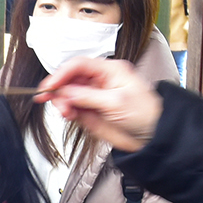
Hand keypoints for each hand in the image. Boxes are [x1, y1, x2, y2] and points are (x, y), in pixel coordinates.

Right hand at [38, 56, 163, 152]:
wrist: (153, 137)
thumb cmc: (145, 114)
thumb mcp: (115, 102)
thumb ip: (87, 96)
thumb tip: (65, 91)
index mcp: (109, 70)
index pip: (78, 65)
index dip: (61, 74)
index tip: (50, 86)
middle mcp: (100, 81)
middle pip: (70, 79)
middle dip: (59, 89)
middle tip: (50, 100)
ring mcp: (94, 96)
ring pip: (69, 94)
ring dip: (62, 102)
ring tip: (66, 112)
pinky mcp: (91, 111)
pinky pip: (73, 108)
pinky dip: (67, 111)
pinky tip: (70, 115)